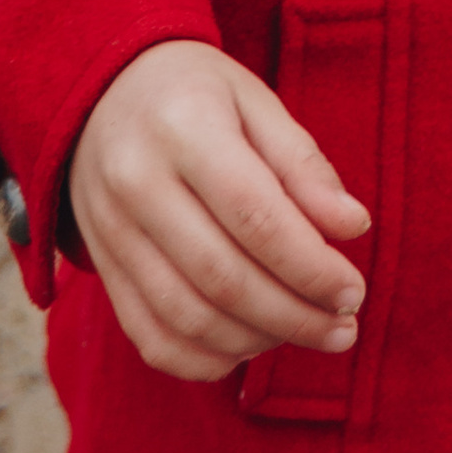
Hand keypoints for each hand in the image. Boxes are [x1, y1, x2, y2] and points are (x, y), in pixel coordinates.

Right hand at [66, 39, 371, 383]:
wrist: (98, 92)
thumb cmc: (194, 92)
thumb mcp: (254, 99)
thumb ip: (302, 163)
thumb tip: (353, 227)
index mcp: (184, 126)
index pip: (255, 216)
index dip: (311, 266)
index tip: (352, 291)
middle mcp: (136, 181)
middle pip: (223, 277)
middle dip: (294, 316)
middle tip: (343, 327)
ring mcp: (110, 230)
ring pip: (188, 317)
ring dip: (257, 341)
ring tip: (305, 333)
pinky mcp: (101, 266)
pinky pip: (149, 336)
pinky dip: (204, 360)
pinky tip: (248, 348)